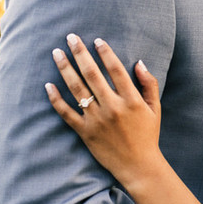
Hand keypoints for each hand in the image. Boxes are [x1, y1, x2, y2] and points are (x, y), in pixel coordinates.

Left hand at [46, 34, 161, 190]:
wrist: (138, 166)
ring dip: (65, 69)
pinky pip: (67, 113)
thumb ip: (148, 84)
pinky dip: (56, 99)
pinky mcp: (85, 132)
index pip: (116, 70)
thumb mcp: (154, 109)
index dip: (105, 53)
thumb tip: (139, 62)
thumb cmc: (147, 136)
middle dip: (80, 53)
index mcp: (131, 100)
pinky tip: (48, 85)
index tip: (96, 40)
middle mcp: (112, 107)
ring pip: (77, 89)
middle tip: (71, 37)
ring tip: (57, 53)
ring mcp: (97, 120)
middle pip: (92, 74)